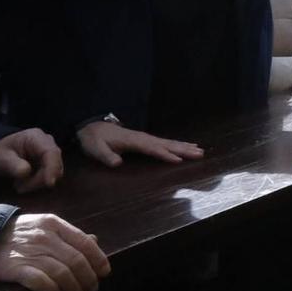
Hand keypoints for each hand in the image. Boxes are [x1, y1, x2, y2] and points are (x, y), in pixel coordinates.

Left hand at [0, 128, 62, 192]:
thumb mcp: (1, 159)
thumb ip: (13, 165)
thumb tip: (26, 172)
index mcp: (36, 137)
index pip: (51, 152)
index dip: (52, 168)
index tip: (49, 184)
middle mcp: (48, 143)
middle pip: (54, 163)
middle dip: (39, 179)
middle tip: (19, 188)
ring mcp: (50, 153)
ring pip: (54, 172)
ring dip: (38, 182)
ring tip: (19, 184)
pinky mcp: (50, 162)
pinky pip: (50, 175)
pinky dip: (38, 183)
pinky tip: (25, 183)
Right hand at [0, 213, 108, 290]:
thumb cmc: (19, 233)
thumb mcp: (45, 225)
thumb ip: (68, 234)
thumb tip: (94, 241)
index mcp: (55, 224)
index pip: (85, 243)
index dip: (98, 259)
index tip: (104, 272)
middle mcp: (45, 237)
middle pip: (76, 260)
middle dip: (89, 278)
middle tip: (92, 290)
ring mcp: (30, 252)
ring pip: (62, 273)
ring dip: (74, 288)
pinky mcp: (15, 268)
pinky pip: (39, 281)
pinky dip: (51, 290)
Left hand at [75, 121, 203, 167]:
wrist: (92, 126)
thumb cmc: (94, 139)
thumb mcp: (95, 148)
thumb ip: (106, 156)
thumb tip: (118, 163)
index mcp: (133, 141)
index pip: (152, 149)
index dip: (165, 154)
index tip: (179, 160)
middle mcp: (143, 138)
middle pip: (166, 144)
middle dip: (182, 149)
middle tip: (199, 153)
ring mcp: (145, 138)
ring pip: (168, 142)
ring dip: (184, 146)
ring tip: (199, 150)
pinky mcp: (145, 140)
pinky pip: (164, 142)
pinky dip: (177, 144)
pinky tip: (185, 146)